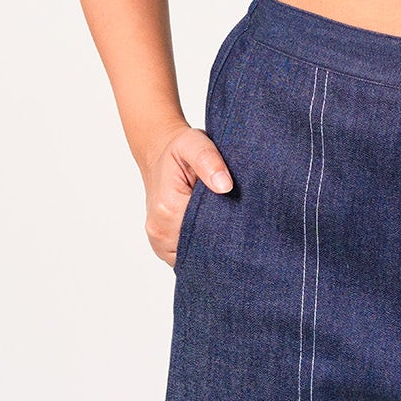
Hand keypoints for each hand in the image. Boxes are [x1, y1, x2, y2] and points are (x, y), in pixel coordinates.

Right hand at [141, 123, 233, 268]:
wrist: (159, 155)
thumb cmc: (179, 150)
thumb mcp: (195, 143)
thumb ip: (209, 161)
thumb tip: (225, 186)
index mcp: (167, 208)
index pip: (205, 232)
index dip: (226, 227)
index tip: (241, 216)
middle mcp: (159, 230)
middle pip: (201, 248)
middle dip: (221, 239)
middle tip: (238, 221)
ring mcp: (159, 242)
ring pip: (195, 255)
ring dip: (211, 244)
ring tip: (224, 222)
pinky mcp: (164, 248)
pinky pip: (187, 256)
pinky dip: (202, 247)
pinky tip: (212, 230)